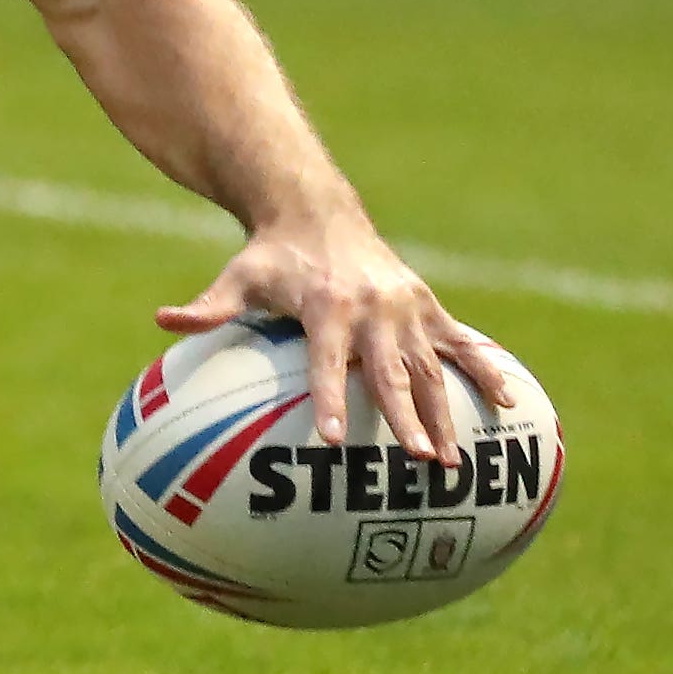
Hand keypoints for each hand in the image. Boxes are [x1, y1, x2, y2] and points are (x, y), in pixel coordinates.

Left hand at [156, 213, 516, 461]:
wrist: (318, 213)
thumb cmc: (271, 258)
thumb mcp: (237, 277)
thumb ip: (208, 306)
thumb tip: (164, 320)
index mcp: (326, 305)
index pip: (327, 361)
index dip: (328, 399)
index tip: (330, 440)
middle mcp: (373, 307)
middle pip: (392, 372)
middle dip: (407, 417)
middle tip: (419, 460)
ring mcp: (407, 308)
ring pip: (432, 367)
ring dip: (447, 413)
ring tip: (454, 460)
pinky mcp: (428, 307)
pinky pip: (462, 344)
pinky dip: (487, 370)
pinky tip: (508, 403)